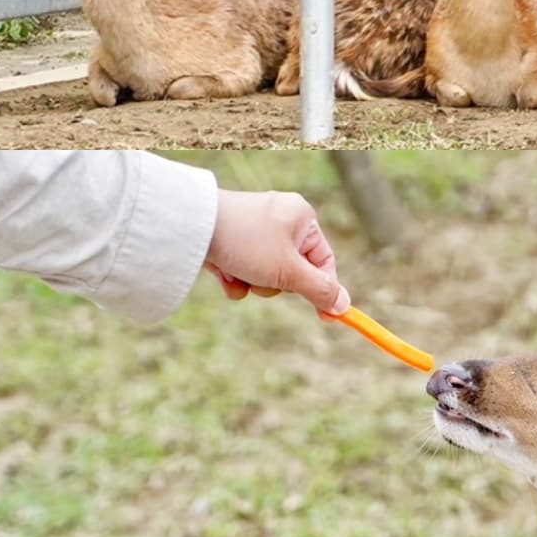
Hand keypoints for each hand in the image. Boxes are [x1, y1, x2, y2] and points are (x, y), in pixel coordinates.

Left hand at [205, 190, 350, 314]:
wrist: (191, 226)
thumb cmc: (247, 242)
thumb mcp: (289, 271)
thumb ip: (319, 289)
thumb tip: (345, 305)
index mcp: (302, 218)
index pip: (324, 261)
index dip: (324, 289)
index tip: (327, 317)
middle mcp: (281, 219)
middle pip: (294, 270)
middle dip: (277, 283)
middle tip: (265, 277)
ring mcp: (254, 230)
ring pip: (267, 273)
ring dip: (255, 283)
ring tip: (239, 271)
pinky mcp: (231, 240)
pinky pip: (244, 269)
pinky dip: (236, 278)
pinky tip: (222, 271)